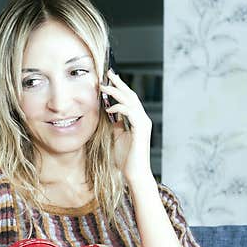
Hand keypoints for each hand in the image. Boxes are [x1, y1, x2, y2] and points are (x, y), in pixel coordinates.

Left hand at [100, 69, 152, 183]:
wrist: (133, 173)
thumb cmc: (125, 158)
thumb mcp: (116, 137)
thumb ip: (114, 125)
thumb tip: (107, 114)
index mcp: (136, 120)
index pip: (128, 99)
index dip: (119, 88)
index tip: (108, 80)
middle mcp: (142, 119)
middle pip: (130, 95)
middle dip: (119, 83)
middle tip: (108, 73)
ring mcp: (143, 123)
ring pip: (131, 101)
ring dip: (116, 92)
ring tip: (103, 87)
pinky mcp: (141, 129)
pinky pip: (130, 113)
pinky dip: (119, 108)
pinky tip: (108, 109)